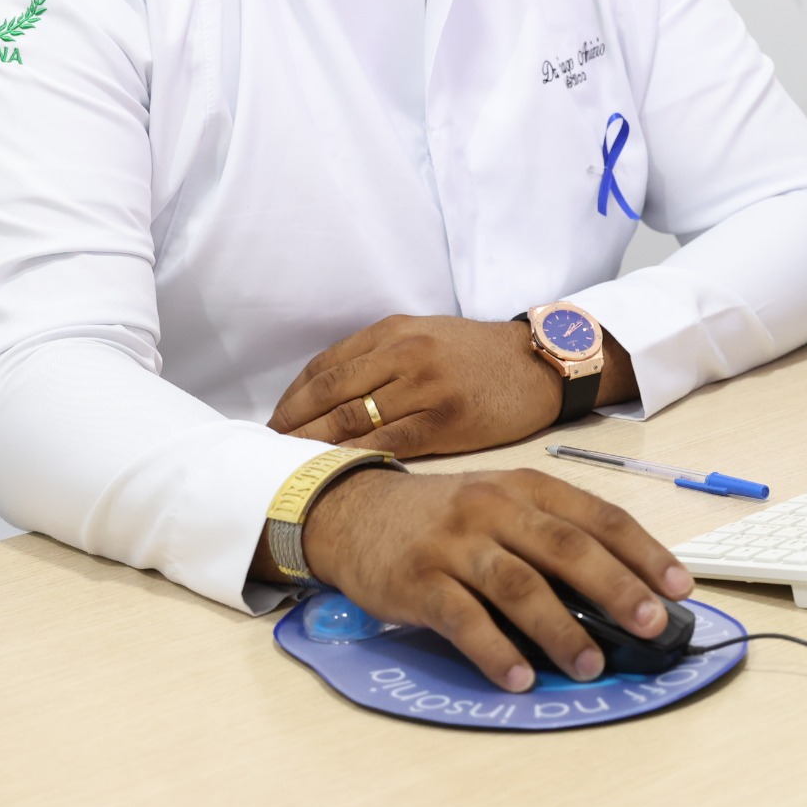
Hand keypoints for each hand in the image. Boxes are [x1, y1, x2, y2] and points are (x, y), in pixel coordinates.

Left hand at [268, 314, 633, 456]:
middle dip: (291, 428)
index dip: (291, 400)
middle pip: (329, 396)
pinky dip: (353, 460)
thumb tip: (328, 396)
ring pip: (350, 421)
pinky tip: (334, 475)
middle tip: (266, 456)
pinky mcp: (445, 420)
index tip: (273, 426)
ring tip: (292, 471)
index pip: (324, 367)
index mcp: (393, 331)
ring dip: (313, 448)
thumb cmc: (480, 355)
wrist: (540, 363)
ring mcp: (423, 386)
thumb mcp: (426, 335)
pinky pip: (386, 444)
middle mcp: (403, 353)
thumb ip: (379, 357)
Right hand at [295, 466, 693, 690]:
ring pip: (519, 585)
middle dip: (617, 588)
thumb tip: (619, 597)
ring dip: (561, 629)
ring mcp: (455, 543)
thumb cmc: (445, 518)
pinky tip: (520, 679)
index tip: (680, 587)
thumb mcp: (502, 509)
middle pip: (567, 548)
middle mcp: (495, 508)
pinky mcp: (418, 581)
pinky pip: (463, 619)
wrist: (354, 512)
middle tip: (652, 626)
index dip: (644, 552)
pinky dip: (495, 651)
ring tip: (592, 665)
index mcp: (528, 489)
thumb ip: (552, 540)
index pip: (598, 517)